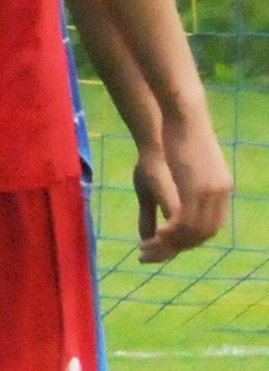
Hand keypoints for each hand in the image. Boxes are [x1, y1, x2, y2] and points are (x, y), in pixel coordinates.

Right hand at [140, 103, 231, 262]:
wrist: (185, 114)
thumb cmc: (181, 133)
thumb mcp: (185, 163)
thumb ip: (185, 185)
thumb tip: (177, 198)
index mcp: (222, 190)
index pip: (210, 228)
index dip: (187, 242)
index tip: (165, 248)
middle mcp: (221, 195)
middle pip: (202, 235)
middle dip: (175, 249)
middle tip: (149, 256)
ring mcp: (211, 193)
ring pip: (193, 232)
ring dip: (169, 246)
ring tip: (146, 250)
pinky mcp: (196, 188)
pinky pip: (184, 221)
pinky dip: (169, 233)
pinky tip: (154, 237)